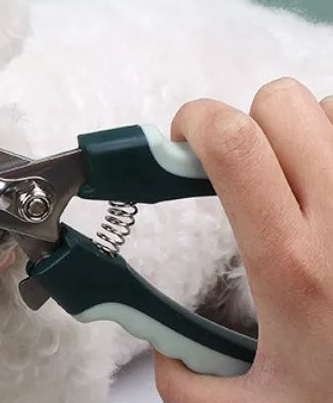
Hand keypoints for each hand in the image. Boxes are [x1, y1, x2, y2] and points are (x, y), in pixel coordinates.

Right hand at [154, 78, 332, 402]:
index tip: (181, 147)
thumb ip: (186, 379)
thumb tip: (163, 346)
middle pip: (281, 103)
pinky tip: (329, 186)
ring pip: (330, 109)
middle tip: (238, 167)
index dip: (196, 121)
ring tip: (297, 179)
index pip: (235, 144)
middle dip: (245, 122)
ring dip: (302, 131)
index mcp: (295, 268)